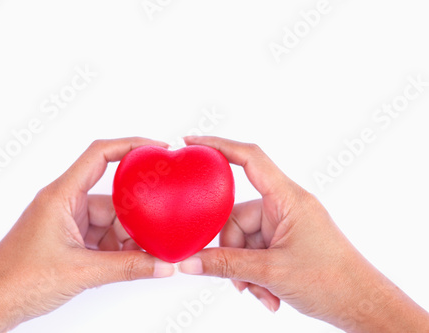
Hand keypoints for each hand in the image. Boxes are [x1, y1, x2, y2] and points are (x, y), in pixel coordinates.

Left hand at [0, 138, 174, 331]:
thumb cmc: (17, 280)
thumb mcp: (81, 272)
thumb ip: (127, 268)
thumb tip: (161, 265)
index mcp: (62, 196)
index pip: (99, 155)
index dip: (131, 145)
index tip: (157, 148)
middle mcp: (66, 203)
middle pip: (113, 198)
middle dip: (136, 217)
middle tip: (158, 231)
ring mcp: (68, 222)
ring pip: (110, 221)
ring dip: (127, 239)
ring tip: (146, 256)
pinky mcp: (70, 240)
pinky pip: (102, 237)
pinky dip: (117, 249)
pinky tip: (131, 263)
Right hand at [179, 136, 428, 332]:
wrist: (361, 305)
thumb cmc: (332, 281)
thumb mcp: (271, 272)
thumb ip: (226, 265)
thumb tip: (189, 262)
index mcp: (287, 198)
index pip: (250, 158)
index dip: (218, 146)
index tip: (191, 143)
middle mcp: (284, 206)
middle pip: (236, 216)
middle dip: (232, 252)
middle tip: (238, 280)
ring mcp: (284, 225)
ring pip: (243, 239)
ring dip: (244, 269)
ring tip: (259, 291)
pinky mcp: (284, 241)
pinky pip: (254, 251)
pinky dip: (254, 273)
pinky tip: (268, 294)